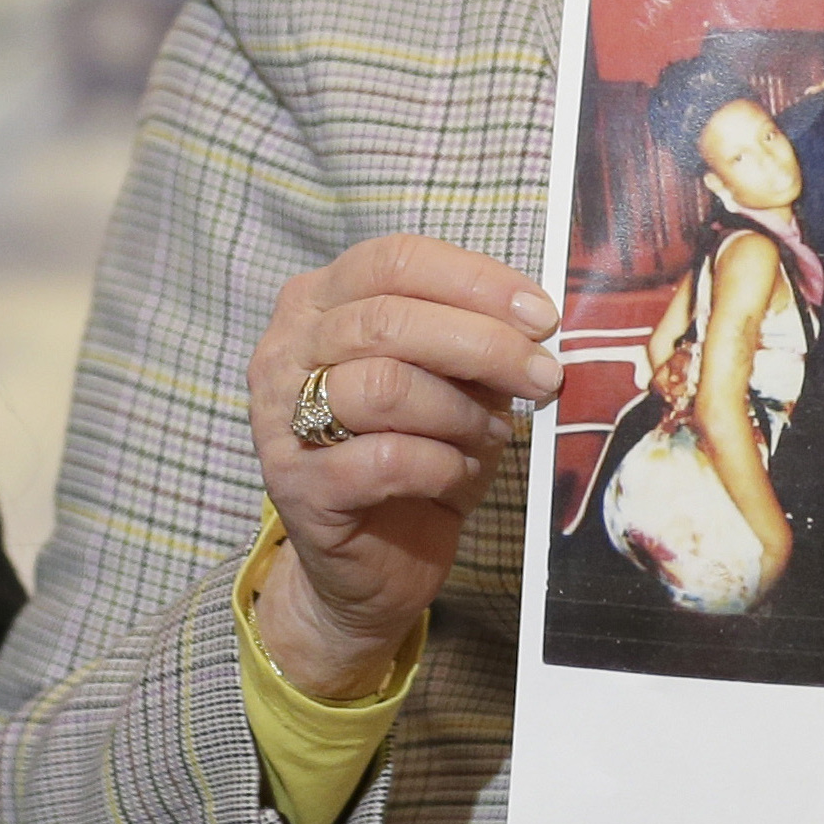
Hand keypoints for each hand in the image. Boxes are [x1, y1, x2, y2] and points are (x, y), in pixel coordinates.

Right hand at [252, 234, 559, 696]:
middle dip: (484, 345)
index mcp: (318, 302)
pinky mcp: (298, 486)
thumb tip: (532, 328)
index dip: (475, 281)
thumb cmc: (416, 457)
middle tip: (543, 376)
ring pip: (383, 386)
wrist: (374, 564)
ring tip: (490, 433)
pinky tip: (456, 474)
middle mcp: (285, 351)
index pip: (395, 260)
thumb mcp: (451, 386)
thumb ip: (473, 346)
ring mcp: (281, 419)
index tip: (541, 316)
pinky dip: (440, 465)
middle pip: (388, 319)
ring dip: (459, 410)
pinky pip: (384, 459)